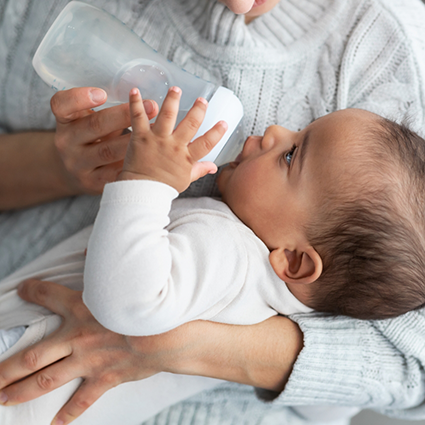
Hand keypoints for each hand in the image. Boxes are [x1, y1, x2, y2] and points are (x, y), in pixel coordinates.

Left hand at [0, 279, 168, 424]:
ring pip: (44, 381)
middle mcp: (77, 338)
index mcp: (81, 309)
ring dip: (20, 391)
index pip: (49, 296)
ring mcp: (87, 361)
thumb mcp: (124, 279)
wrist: (166, 334)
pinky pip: (81, 400)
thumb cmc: (146, 303)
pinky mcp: (103, 378)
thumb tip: (90, 248)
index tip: (22, 288)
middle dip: (5, 368)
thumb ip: (104, 263)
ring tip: (3, 398)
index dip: (33, 290)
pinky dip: (67, 414)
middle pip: (31, 357)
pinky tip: (53, 424)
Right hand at [51, 87, 158, 194]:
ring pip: (107, 151)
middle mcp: (67, 142)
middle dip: (124, 115)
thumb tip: (145, 101)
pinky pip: (116, 172)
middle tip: (152, 106)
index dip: (80, 98)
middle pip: (94, 126)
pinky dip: (134, 163)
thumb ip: (107, 111)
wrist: (74, 173)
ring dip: (134, 140)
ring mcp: (79, 165)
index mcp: (65, 121)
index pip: (61, 105)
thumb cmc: (89, 138)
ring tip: (156, 131)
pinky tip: (151, 156)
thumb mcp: (86, 121)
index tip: (102, 94)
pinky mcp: (94, 182)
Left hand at [118, 87, 227, 192]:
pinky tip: (135, 90)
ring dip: (172, 100)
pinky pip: (138, 118)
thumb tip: (213, 167)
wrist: (142, 191)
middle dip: (198, 110)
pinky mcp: (141, 137)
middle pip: (190, 125)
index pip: (206, 144)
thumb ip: (199, 170)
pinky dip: (136, 103)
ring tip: (176, 89)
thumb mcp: (185, 180)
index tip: (224, 123)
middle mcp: (174, 146)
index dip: (216, 133)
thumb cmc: (163, 187)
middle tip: (202, 100)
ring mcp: (158, 140)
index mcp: (186, 158)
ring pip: (167, 116)